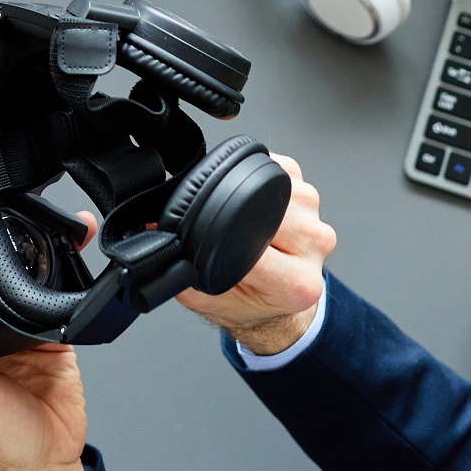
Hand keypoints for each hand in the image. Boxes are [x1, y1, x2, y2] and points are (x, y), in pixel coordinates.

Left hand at [0, 298, 87, 470]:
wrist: (44, 469)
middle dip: (0, 287)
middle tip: (4, 289)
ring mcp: (26, 343)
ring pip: (28, 301)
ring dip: (35, 299)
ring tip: (32, 315)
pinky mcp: (58, 347)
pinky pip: (61, 316)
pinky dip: (63, 312)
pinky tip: (56, 318)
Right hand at [177, 155, 335, 353]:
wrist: (276, 301)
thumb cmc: (248, 300)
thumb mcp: (207, 299)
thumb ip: (180, 272)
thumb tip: (154, 232)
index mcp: (297, 283)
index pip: (256, 248)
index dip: (225, 237)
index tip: (208, 237)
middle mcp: (314, 248)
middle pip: (265, 212)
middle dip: (237, 215)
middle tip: (225, 231)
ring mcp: (316, 218)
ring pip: (273, 187)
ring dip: (251, 196)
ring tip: (243, 220)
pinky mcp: (309, 193)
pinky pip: (281, 169)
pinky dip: (261, 177)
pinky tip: (256, 200)